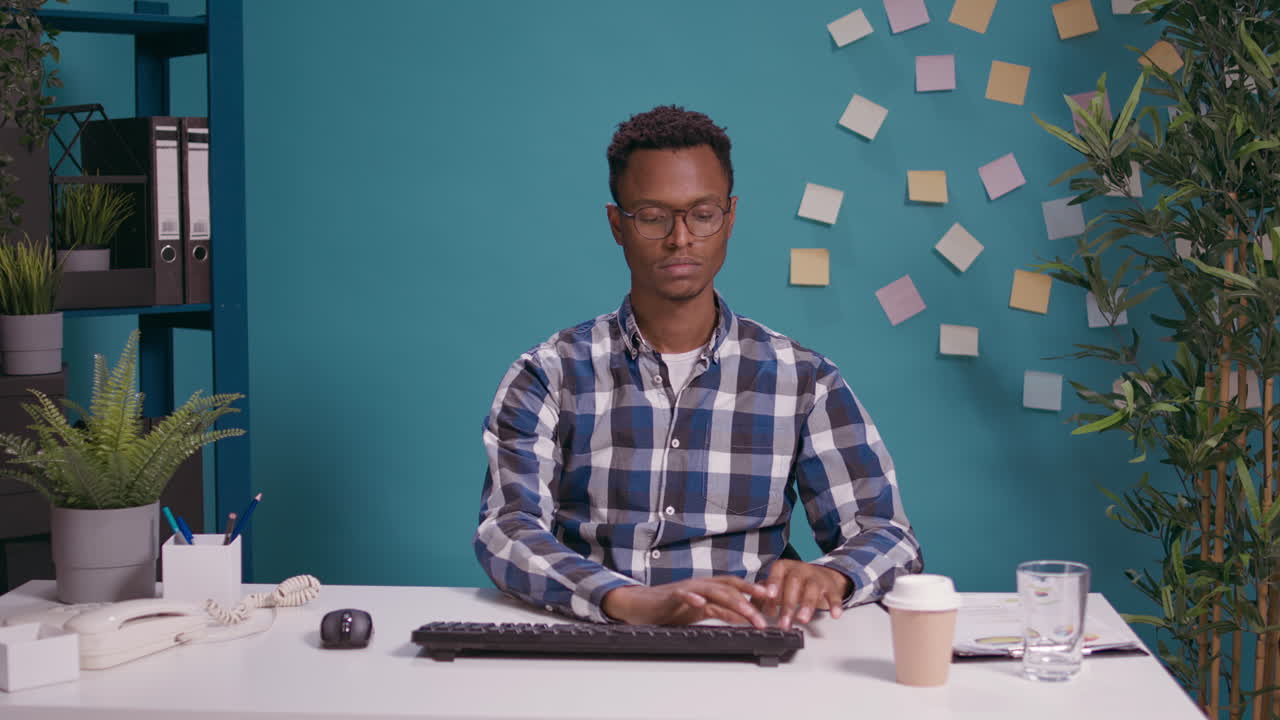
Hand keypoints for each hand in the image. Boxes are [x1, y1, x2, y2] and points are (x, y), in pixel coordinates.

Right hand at [602, 576, 773, 628]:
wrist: (641, 605)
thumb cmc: (671, 608)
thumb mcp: (702, 612)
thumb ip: (722, 612)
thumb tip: (744, 618)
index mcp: (709, 588)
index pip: (735, 586)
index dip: (753, 590)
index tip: (772, 599)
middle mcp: (700, 584)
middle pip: (729, 588)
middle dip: (749, 600)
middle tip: (763, 615)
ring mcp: (686, 588)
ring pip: (712, 590)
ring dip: (731, 600)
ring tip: (746, 610)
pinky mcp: (670, 595)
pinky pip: (683, 594)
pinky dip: (692, 597)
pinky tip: (700, 603)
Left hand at [758, 560, 851, 629]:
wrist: (821, 575)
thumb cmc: (793, 582)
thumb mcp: (778, 585)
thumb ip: (763, 596)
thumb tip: (749, 610)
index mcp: (785, 567)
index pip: (777, 572)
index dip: (773, 583)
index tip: (769, 596)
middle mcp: (801, 569)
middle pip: (794, 583)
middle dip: (788, 604)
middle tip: (783, 623)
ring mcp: (816, 577)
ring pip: (812, 589)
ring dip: (807, 605)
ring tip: (803, 619)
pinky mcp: (831, 587)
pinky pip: (834, 595)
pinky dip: (835, 605)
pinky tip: (835, 615)